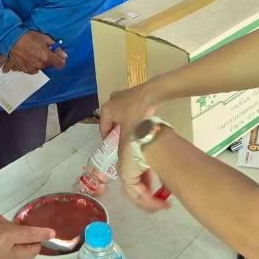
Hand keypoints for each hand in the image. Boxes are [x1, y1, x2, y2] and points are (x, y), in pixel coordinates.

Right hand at [0, 31, 65, 73]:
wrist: (11, 39)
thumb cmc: (28, 36)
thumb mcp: (45, 38)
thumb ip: (56, 48)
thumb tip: (64, 55)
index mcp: (46, 58)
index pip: (60, 65)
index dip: (60, 60)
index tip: (57, 56)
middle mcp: (39, 65)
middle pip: (48, 66)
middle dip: (46, 59)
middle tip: (40, 50)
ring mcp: (30, 68)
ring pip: (38, 68)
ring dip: (37, 63)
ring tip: (31, 53)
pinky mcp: (22, 69)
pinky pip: (29, 69)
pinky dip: (28, 65)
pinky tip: (25, 58)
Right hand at [0, 210, 54, 258]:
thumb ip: (15, 229)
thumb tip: (30, 236)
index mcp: (5, 235)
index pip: (30, 236)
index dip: (43, 234)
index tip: (51, 234)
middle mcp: (2, 252)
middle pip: (28, 254)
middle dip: (33, 246)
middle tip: (29, 241)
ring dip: (20, 257)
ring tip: (12, 250)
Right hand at [100, 84, 170, 211]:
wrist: (154, 93)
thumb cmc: (139, 115)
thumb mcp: (129, 136)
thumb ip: (123, 150)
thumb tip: (121, 165)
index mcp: (107, 111)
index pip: (103, 130)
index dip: (108, 142)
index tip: (115, 150)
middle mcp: (111, 101)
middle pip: (112, 122)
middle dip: (117, 132)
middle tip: (124, 142)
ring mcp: (123, 95)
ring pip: (121, 115)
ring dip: (126, 124)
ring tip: (133, 134)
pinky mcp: (134, 93)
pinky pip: (130, 109)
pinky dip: (133, 116)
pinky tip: (142, 122)